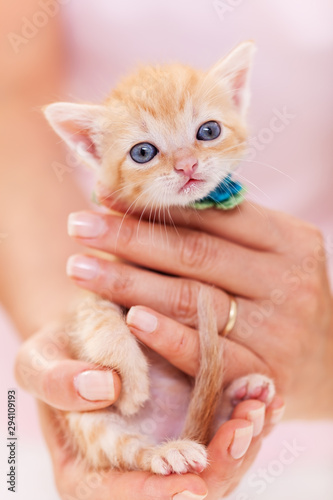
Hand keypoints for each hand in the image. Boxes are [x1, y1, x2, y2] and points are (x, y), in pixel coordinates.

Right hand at [15, 322, 283, 498]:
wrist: (90, 329)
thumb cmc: (61, 349)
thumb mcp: (41, 358)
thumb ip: (56, 379)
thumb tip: (103, 388)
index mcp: (90, 464)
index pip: (117, 497)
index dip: (153, 494)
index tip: (187, 480)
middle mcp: (136, 465)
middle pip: (181, 489)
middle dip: (218, 468)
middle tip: (242, 432)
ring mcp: (168, 442)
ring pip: (213, 463)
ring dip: (242, 441)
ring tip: (258, 406)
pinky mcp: (193, 418)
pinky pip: (225, 428)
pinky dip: (250, 416)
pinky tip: (267, 396)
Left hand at [66, 201, 332, 418]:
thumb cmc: (289, 300)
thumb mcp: (274, 255)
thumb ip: (227, 232)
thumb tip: (150, 205)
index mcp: (289, 241)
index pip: (211, 218)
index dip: (154, 208)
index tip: (105, 197)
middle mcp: (287, 282)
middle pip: (193, 254)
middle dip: (129, 239)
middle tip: (78, 227)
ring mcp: (278, 332)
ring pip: (191, 299)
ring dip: (129, 283)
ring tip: (82, 268)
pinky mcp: (265, 377)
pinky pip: (207, 354)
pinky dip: (166, 337)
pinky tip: (128, 320)